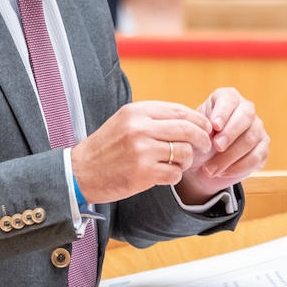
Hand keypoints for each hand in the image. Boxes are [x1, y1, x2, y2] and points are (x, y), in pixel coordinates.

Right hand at [71, 101, 211, 203]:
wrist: (81, 172)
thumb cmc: (106, 147)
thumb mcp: (125, 122)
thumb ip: (153, 118)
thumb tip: (190, 119)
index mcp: (136, 111)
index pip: (179, 111)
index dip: (198, 120)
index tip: (206, 128)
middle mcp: (140, 128)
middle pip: (187, 129)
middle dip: (202, 139)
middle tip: (205, 146)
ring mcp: (142, 151)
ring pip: (184, 152)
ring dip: (186, 160)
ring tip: (177, 163)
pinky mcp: (144, 173)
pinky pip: (175, 173)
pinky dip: (175, 175)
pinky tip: (165, 175)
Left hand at [175, 87, 268, 203]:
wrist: (202, 163)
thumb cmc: (197, 141)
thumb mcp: (193, 132)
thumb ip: (200, 127)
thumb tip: (211, 131)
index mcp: (227, 98)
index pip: (230, 99)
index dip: (223, 112)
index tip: (214, 126)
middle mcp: (246, 110)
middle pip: (246, 116)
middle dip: (230, 133)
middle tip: (216, 146)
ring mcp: (257, 129)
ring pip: (250, 139)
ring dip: (229, 156)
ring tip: (210, 169)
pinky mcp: (262, 148)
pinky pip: (256, 157)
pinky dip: (238, 167)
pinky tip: (222, 173)